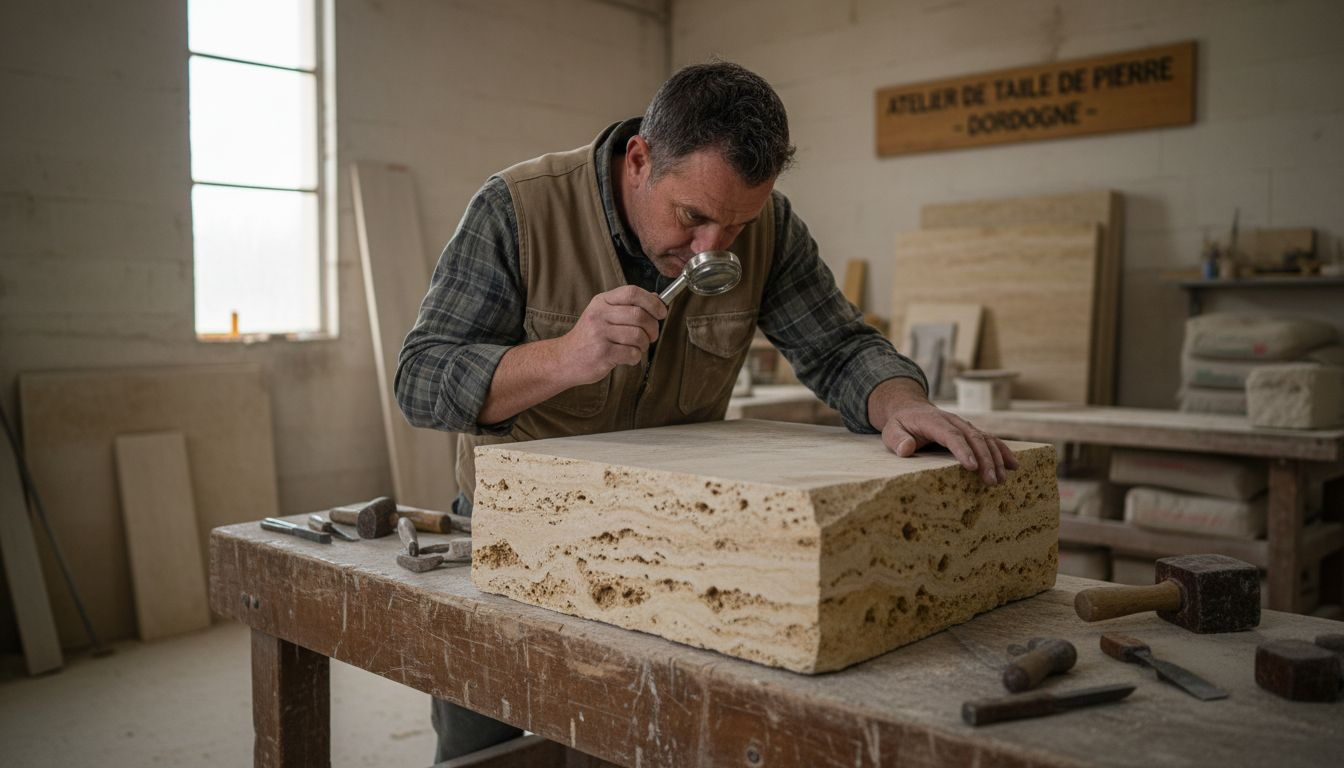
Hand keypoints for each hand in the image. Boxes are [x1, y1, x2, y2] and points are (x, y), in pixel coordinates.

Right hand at [561, 285, 666, 384]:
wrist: (564, 359)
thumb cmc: (588, 337)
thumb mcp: (603, 314)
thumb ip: (627, 306)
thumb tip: (656, 298)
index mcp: (602, 302)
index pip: (632, 292)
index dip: (652, 302)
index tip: (661, 312)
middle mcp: (599, 315)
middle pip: (639, 315)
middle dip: (653, 328)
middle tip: (651, 336)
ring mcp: (599, 334)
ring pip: (638, 335)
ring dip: (644, 344)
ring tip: (637, 348)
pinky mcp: (602, 353)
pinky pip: (632, 353)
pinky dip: (635, 357)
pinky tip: (627, 357)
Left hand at [868, 377, 1019, 484]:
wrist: (912, 409)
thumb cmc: (901, 424)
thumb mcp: (891, 430)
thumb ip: (897, 439)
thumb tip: (906, 449)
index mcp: (933, 421)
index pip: (951, 435)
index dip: (963, 450)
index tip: (972, 467)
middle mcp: (953, 421)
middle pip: (973, 438)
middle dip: (985, 459)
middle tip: (992, 480)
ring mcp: (965, 425)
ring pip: (985, 439)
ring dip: (996, 458)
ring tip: (1002, 479)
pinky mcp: (971, 432)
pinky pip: (990, 440)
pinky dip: (1003, 451)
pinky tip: (1014, 466)